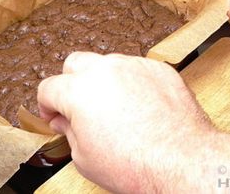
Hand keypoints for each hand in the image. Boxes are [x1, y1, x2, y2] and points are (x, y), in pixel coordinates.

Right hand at [38, 52, 212, 192]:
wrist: (182, 161)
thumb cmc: (137, 164)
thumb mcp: (85, 158)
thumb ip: (69, 132)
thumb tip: (65, 120)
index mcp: (80, 91)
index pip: (49, 87)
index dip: (47, 105)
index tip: (54, 115)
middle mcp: (106, 70)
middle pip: (75, 63)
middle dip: (71, 84)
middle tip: (80, 106)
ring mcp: (134, 65)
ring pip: (108, 63)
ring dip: (104, 81)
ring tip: (115, 108)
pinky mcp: (158, 68)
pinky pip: (136, 69)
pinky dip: (132, 83)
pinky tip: (140, 105)